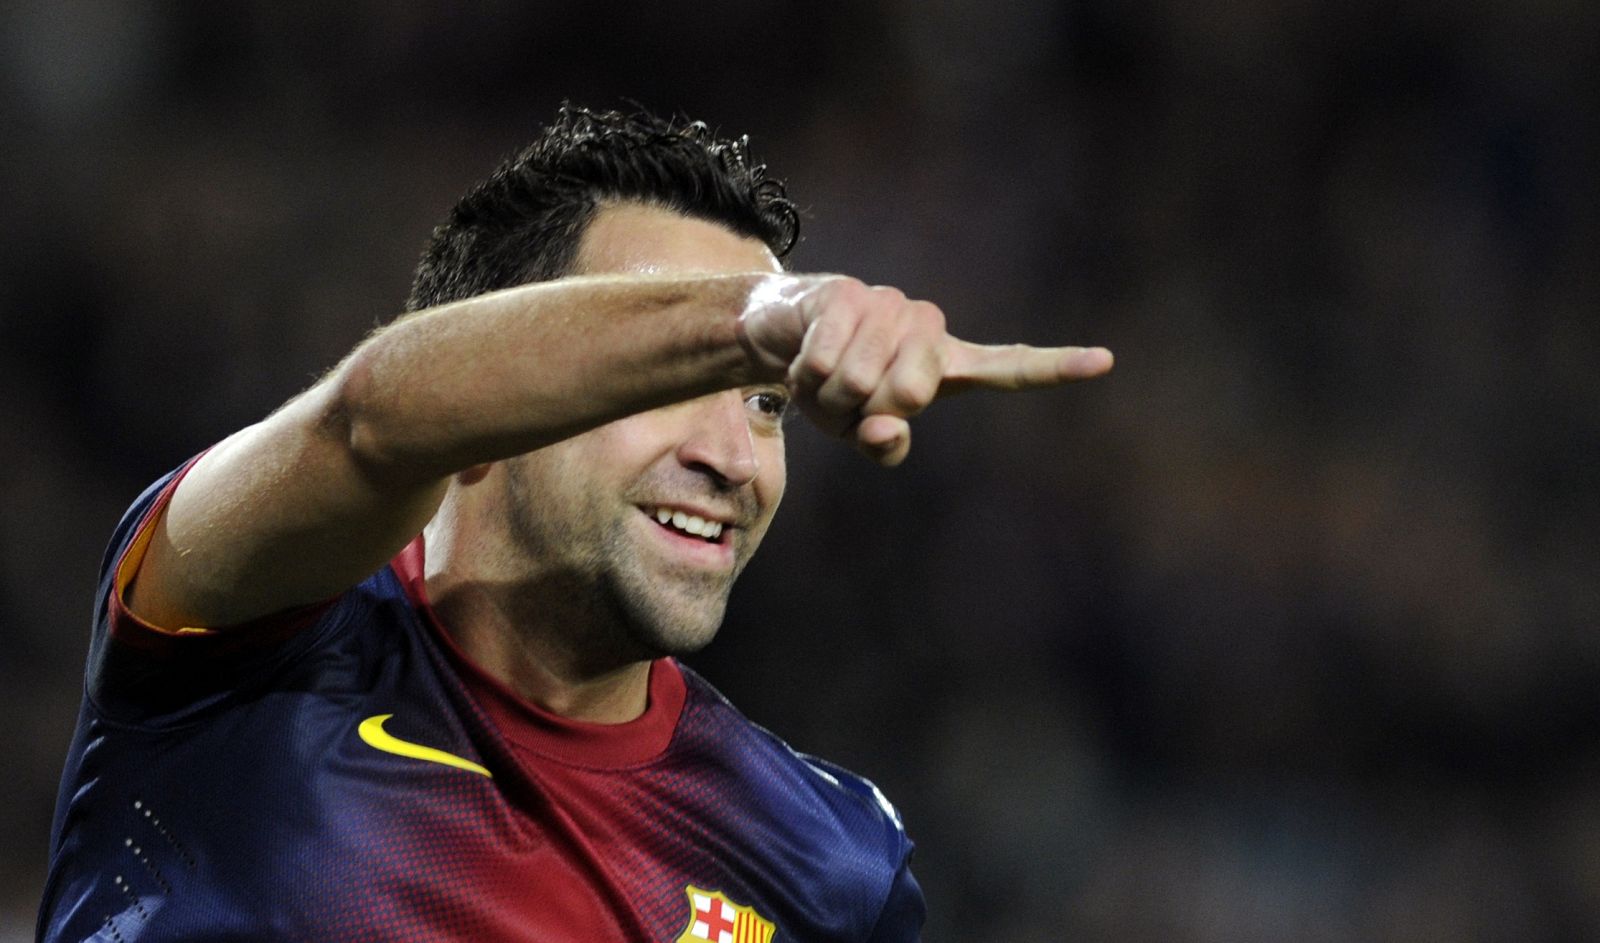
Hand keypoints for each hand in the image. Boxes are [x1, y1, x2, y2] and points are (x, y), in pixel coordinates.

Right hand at [737, 274, 1113, 465]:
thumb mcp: (862, 432)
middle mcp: (931, 329)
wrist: (785, 337)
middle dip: (863, 412)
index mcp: (948, 367)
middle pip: (909, 395)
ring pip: (861, 381)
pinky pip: (828, 359)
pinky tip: (807, 358)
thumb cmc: (838, 390)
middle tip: (847, 401)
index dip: (1056, 368)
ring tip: (825, 379)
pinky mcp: (851, 292)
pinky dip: (808, 375)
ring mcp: (893, 307)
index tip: (1104, 362)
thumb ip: (884, 444)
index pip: (1010, 368)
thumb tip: (887, 430)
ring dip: (828, 397)